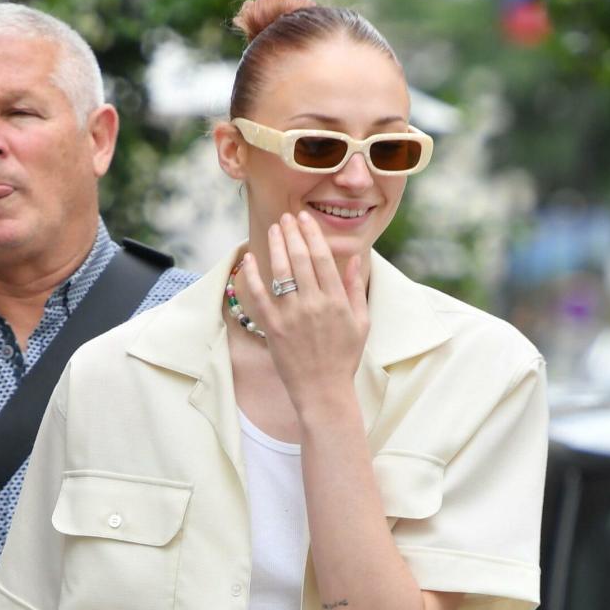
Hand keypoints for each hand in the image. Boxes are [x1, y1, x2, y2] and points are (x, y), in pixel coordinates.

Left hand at [239, 211, 368, 415]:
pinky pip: (259, 296)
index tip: (304, 219)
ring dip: (275, 246)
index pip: (322, 257)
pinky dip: (252, 276)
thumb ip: (355, 288)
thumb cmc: (344, 358)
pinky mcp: (273, 328)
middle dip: (292, 233)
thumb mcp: (361, 323)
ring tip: (273, 230)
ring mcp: (291, 316)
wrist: (323, 391)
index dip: (311, 234)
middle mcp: (313, 304)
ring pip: (280, 271)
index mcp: (336, 301)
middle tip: (286, 217)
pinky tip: (249, 259)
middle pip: (300, 258)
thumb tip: (355, 257)